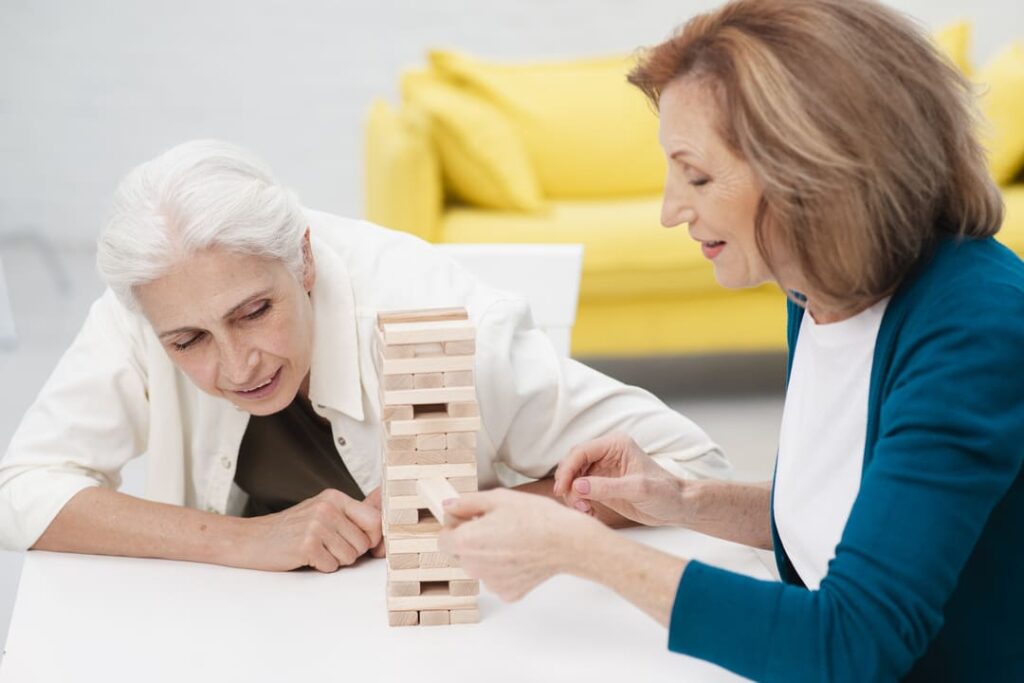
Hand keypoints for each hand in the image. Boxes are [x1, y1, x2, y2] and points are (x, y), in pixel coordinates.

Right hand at [242, 488, 382, 571]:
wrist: (251, 539)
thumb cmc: (290, 529)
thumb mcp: (322, 511)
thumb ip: (352, 514)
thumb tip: (385, 513)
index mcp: (335, 497)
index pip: (375, 519)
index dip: (374, 538)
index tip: (365, 546)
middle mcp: (327, 508)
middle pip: (363, 543)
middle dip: (351, 552)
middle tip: (329, 547)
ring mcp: (316, 525)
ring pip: (350, 557)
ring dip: (336, 560)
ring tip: (317, 550)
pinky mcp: (306, 545)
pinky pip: (332, 566)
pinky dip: (321, 567)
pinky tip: (307, 557)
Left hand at [438, 489, 603, 601]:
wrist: (566, 541)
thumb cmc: (535, 517)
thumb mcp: (498, 498)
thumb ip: (467, 503)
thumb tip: (448, 507)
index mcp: (467, 541)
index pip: (443, 539)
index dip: (455, 528)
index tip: (471, 521)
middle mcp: (474, 567)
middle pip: (462, 554)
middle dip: (473, 542)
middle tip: (499, 528)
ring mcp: (491, 583)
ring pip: (481, 568)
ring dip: (489, 557)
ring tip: (513, 541)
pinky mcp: (508, 593)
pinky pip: (498, 579)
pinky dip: (506, 570)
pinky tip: (521, 556)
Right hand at [553, 432, 688, 526]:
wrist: (677, 506)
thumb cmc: (664, 493)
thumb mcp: (637, 490)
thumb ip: (606, 487)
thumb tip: (576, 486)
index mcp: (615, 445)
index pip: (581, 452)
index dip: (568, 469)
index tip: (563, 489)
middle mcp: (606, 454)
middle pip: (573, 464)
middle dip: (569, 484)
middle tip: (575, 504)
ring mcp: (602, 469)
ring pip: (573, 478)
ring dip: (573, 495)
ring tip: (585, 510)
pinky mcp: (601, 485)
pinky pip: (579, 490)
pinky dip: (579, 502)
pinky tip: (589, 512)